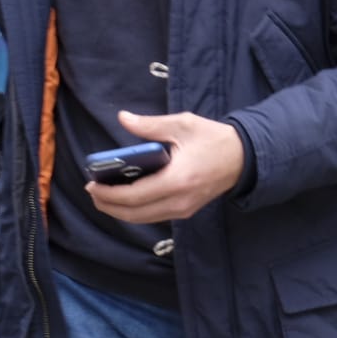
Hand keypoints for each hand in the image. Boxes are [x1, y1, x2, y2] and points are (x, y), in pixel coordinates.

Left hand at [87, 111, 244, 223]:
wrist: (244, 157)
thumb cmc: (213, 138)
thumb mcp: (183, 124)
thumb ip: (150, 125)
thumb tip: (123, 118)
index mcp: (177, 179)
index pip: (134, 196)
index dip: (108, 193)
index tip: (92, 183)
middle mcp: (179, 200)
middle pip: (133, 213)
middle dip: (107, 205)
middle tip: (93, 191)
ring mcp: (184, 209)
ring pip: (141, 219)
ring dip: (119, 211)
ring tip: (104, 196)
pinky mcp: (186, 211)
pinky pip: (153, 216)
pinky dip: (135, 211)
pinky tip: (126, 198)